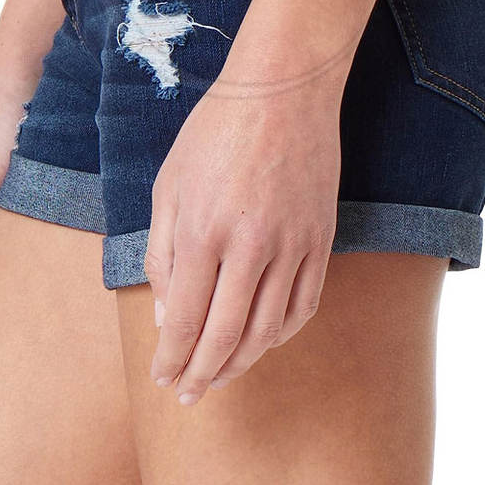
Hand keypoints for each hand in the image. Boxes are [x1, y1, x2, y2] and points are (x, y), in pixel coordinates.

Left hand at [145, 71, 341, 404]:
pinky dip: (281, 334)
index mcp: (203, 231)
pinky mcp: (322, 238)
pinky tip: (262, 341)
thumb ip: (162, 253)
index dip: (172, 359)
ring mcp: (293, 244)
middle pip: (227, 337)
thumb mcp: (169, 185)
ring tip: (221, 375)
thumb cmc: (216, 131)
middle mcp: (250, 246)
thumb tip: (168, 316)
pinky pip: (304, 305)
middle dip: (202, 375)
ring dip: (241, 362)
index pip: (186, 320)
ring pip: (268, 329)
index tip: (162, 379)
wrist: (283, 89)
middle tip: (188, 395)